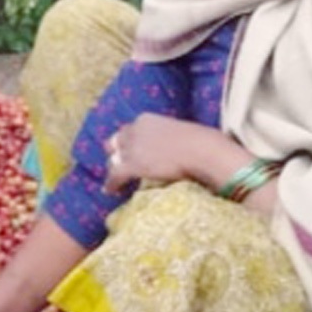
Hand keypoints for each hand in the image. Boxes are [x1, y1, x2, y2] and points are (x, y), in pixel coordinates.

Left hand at [102, 114, 228, 193]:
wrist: (201, 150)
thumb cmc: (201, 141)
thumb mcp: (180, 131)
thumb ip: (171, 137)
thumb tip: (180, 147)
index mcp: (146, 120)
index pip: (130, 130)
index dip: (130, 141)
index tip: (133, 149)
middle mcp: (134, 130)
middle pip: (116, 141)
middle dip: (117, 152)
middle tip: (120, 163)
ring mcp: (131, 148)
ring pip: (113, 159)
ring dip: (114, 168)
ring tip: (115, 180)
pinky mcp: (132, 165)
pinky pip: (114, 175)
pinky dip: (111, 184)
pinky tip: (110, 191)